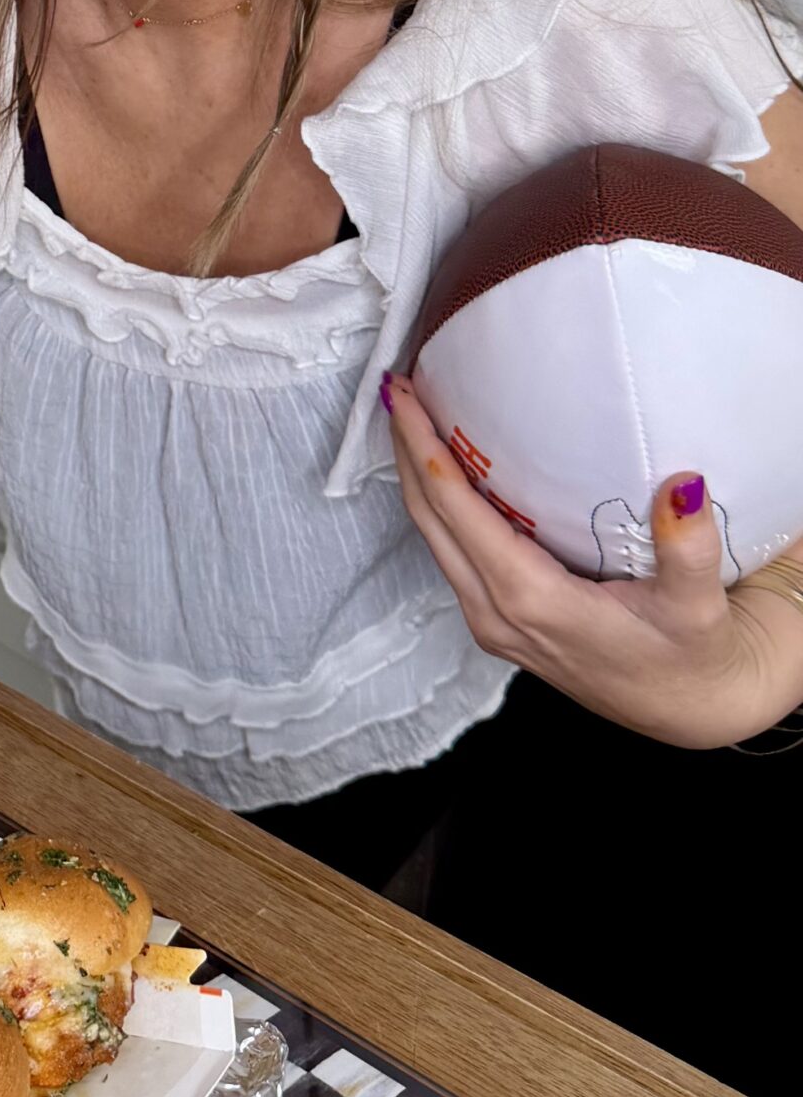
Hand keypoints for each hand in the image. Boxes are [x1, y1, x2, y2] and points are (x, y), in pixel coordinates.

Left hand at [385, 371, 802, 747]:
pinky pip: (451, 553)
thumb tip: (683, 484)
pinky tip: (447, 471)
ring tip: (412, 417)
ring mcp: (490, 622)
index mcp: (531, 600)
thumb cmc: (691, 656)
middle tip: (398, 387)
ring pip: (433, 537)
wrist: (688, 709)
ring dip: (417, 477)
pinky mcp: (496, 624)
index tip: (404, 396)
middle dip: (406, 450)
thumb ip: (688, 549)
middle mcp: (495, 612)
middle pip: (429, 518)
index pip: (456, 510)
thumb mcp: (698, 606)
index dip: (424, 449)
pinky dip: (440, 506)